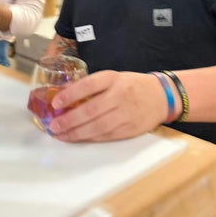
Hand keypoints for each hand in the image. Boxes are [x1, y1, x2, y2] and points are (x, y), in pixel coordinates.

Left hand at [48, 70, 168, 141]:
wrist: (162, 96)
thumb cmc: (132, 85)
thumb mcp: (114, 77)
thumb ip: (94, 86)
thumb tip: (66, 98)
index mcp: (113, 79)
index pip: (89, 85)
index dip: (71, 94)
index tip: (56, 103)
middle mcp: (119, 95)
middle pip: (91, 110)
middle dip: (69, 120)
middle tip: (53, 126)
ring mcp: (126, 114)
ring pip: (97, 127)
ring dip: (76, 133)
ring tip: (61, 135)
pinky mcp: (130, 129)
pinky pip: (106, 136)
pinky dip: (90, 138)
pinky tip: (77, 138)